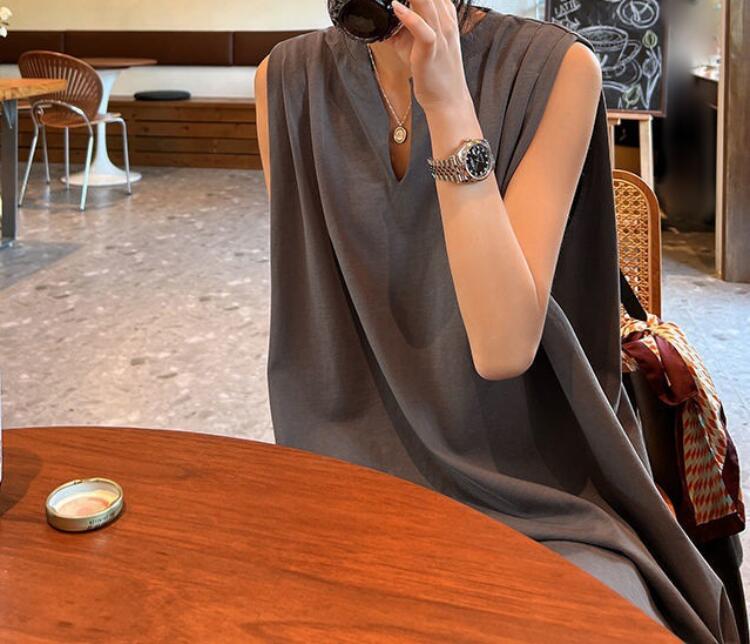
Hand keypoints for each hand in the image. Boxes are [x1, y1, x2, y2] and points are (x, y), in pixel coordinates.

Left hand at [390, 0, 473, 114]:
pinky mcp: (431, 50)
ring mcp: (440, 34)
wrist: (447, 100)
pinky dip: (410, 16)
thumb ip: (402, 29)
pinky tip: (397, 6)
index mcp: (443, 16)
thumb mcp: (416, 45)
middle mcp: (444, 20)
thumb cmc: (433, 73)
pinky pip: (423, 29)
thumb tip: (386, 22)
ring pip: (428, 3)